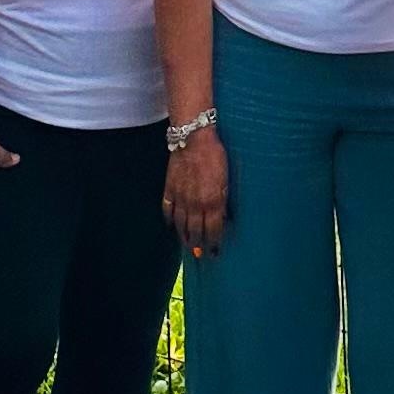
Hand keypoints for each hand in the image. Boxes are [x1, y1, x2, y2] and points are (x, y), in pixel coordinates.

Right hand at [163, 128, 231, 256]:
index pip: (213, 230)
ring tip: (187, 245)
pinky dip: (169, 220)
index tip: (215, 252)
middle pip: (195, 232)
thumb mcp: (226, 179)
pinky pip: (167, 210)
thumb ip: (223, 200)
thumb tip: (225, 217)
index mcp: (212, 201)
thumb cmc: (215, 156)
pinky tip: (171, 226)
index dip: (214, 243)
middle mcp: (195, 204)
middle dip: (198, 245)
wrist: (193, 139)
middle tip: (199, 254)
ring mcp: (180, 197)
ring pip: (180, 225)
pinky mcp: (169, 189)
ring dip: (184, 237)